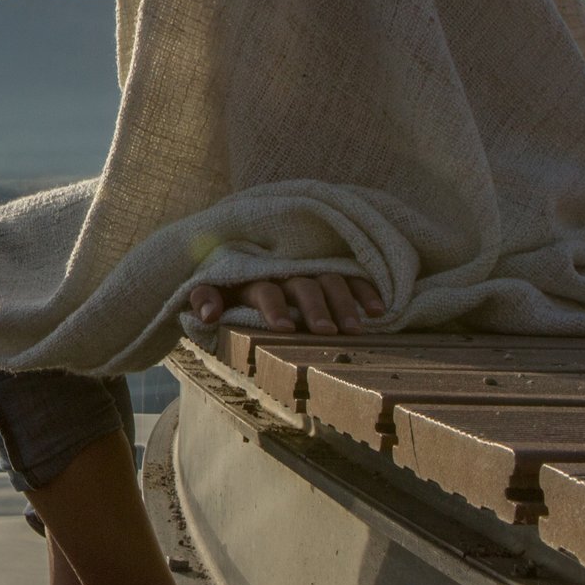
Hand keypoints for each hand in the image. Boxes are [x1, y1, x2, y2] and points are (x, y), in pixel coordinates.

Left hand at [189, 272, 382, 335]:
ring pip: (331, 280)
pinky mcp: (330, 268)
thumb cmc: (227, 283)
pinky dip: (366, 289)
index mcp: (254, 276)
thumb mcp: (211, 288)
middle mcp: (285, 270)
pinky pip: (352, 275)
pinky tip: (379, 311)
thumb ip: (205, 299)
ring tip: (355, 330)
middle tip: (325, 332)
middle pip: (302, 285)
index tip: (283, 328)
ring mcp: (310, 267)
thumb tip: (208, 314)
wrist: (241, 251)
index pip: (264, 289)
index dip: (273, 307)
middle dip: (314, 308)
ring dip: (344, 303)